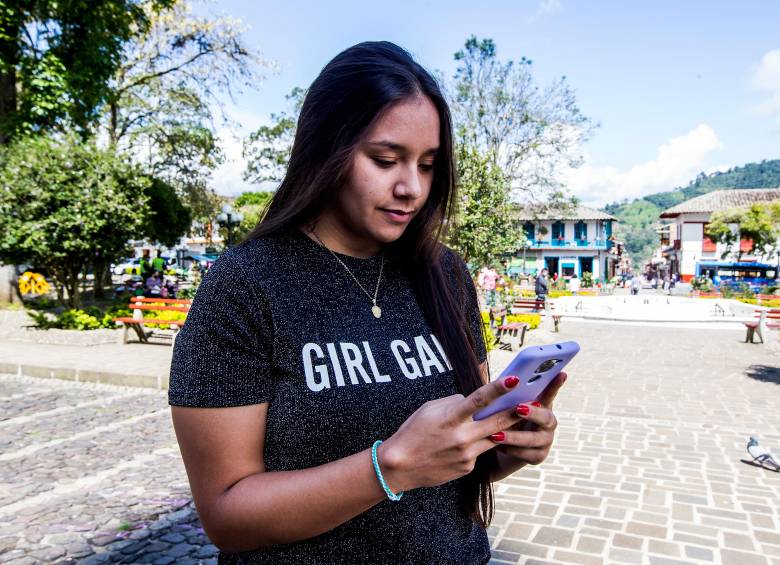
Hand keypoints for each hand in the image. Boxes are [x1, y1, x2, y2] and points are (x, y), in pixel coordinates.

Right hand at [379, 375, 527, 491]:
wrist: (400, 466)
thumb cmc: (413, 432)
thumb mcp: (430, 409)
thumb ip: (454, 403)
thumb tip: (472, 401)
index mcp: (451, 418)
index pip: (479, 399)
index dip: (498, 388)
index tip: (514, 378)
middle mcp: (462, 437)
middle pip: (497, 421)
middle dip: (517, 410)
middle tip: (534, 401)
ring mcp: (467, 455)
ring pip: (494, 438)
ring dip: (505, 428)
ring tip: (516, 418)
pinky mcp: (468, 467)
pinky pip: (480, 451)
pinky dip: (478, 444)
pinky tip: (466, 444)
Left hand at [490, 372, 566, 465]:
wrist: (499, 449)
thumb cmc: (501, 420)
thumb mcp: (503, 407)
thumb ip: (509, 397)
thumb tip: (506, 383)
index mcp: (541, 406)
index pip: (550, 393)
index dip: (556, 385)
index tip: (561, 373)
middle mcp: (547, 422)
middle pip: (546, 417)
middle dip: (533, 413)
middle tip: (518, 408)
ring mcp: (545, 440)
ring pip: (533, 439)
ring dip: (514, 437)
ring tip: (496, 435)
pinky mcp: (539, 456)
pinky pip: (526, 454)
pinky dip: (511, 450)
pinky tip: (498, 447)